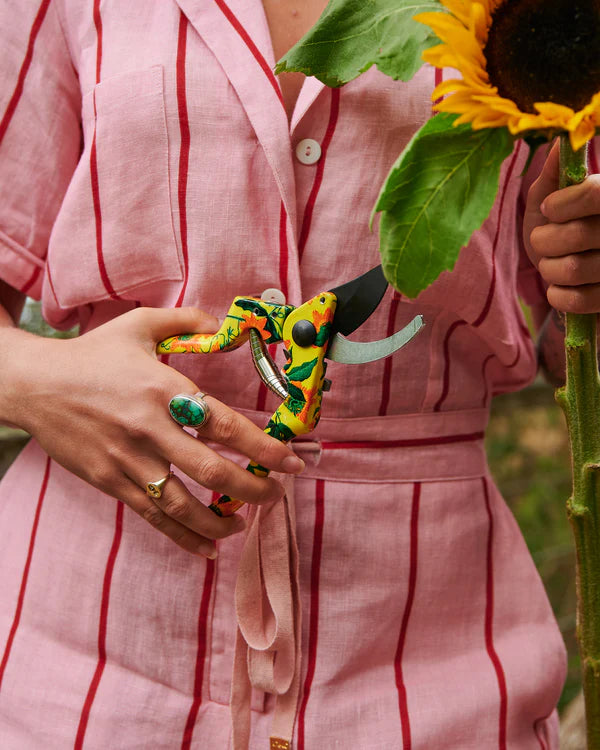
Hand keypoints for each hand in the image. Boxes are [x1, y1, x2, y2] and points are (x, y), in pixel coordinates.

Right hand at [2, 307, 303, 556]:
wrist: (34, 385)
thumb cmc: (92, 355)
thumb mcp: (139, 326)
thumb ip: (185, 322)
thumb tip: (222, 324)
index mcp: (164, 389)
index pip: (225, 425)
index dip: (263, 448)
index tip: (292, 461)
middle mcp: (150, 428)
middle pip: (211, 470)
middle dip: (253, 488)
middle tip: (276, 496)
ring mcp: (129, 460)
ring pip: (183, 504)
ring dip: (220, 521)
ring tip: (241, 524)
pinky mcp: (111, 481)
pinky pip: (153, 516)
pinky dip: (183, 537)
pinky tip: (206, 548)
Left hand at [524, 140, 599, 312]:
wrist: (571, 274)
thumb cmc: (561, 227)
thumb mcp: (552, 198)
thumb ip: (554, 176)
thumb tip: (558, 146)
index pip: (596, 194)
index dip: (563, 204)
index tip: (550, 210)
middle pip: (578, 235)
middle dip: (545, 240)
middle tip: (544, 240)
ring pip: (573, 269)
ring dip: (549, 268)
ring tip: (552, 263)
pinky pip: (578, 302)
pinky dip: (557, 295)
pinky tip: (560, 286)